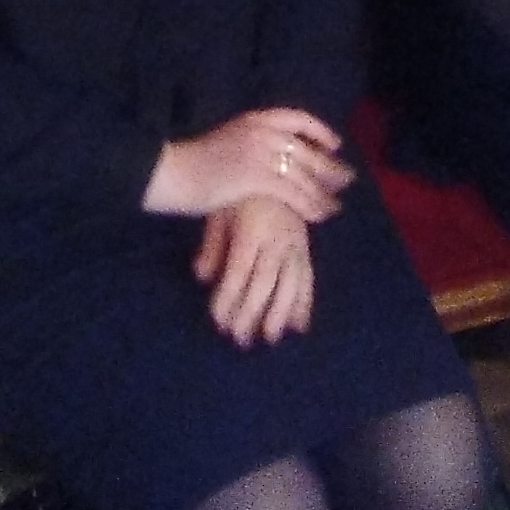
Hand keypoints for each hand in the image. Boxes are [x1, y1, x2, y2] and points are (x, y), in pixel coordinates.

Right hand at [143, 108, 352, 225]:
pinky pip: (293, 193)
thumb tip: (275, 156)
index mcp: (255, 118)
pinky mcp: (256, 177)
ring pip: (304, 174)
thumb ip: (253, 143)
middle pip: (307, 150)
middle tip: (347, 180)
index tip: (335, 144)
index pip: (298, 118)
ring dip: (324, 192)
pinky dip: (310, 205)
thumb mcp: (229, 140)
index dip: (320, 131)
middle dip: (331, 167)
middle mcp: (262, 131)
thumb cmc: (196, 162)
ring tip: (336, 207)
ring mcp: (260, 153)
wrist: (174, 172)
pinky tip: (319, 216)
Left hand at [194, 199, 313, 344]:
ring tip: (269, 337)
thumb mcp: (220, 212)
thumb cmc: (240, 193)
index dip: (229, 297)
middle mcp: (277, 237)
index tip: (218, 321)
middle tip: (240, 339)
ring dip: (280, 314)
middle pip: (265, 281)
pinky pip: (308, 278)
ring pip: (290, 283)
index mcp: (252, 227)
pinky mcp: (306, 248)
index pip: (239, 269)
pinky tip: (299, 326)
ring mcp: (296, 244)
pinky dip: (304, 303)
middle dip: (252, 313)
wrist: (277, 169)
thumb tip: (202, 278)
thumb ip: (211, 245)